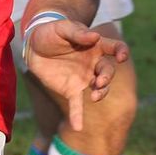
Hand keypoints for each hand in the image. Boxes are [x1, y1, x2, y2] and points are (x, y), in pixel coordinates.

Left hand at [25, 18, 129, 132]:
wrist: (34, 45)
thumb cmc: (51, 32)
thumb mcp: (62, 28)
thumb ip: (77, 33)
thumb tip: (94, 36)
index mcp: (96, 46)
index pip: (115, 48)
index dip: (121, 51)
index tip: (121, 57)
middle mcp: (94, 63)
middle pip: (108, 71)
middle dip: (107, 77)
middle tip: (100, 81)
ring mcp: (84, 78)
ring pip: (99, 88)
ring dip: (101, 93)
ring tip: (95, 96)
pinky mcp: (71, 90)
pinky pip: (77, 105)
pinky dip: (78, 116)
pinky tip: (77, 127)